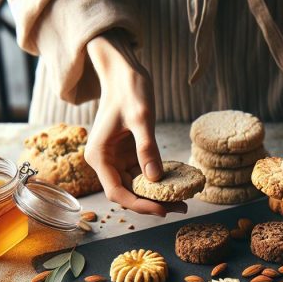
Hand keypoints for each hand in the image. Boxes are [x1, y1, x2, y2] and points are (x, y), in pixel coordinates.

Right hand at [84, 30, 185, 215]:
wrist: (124, 72)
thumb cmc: (129, 90)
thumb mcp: (141, 118)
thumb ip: (147, 148)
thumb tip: (155, 178)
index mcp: (99, 156)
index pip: (117, 192)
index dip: (139, 205)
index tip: (162, 210)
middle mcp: (104, 161)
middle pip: (127, 193)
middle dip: (152, 203)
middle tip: (181, 208)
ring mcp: (115, 158)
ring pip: (135, 186)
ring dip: (157, 195)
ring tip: (183, 200)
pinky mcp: (127, 154)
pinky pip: (142, 174)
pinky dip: (158, 181)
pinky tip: (177, 184)